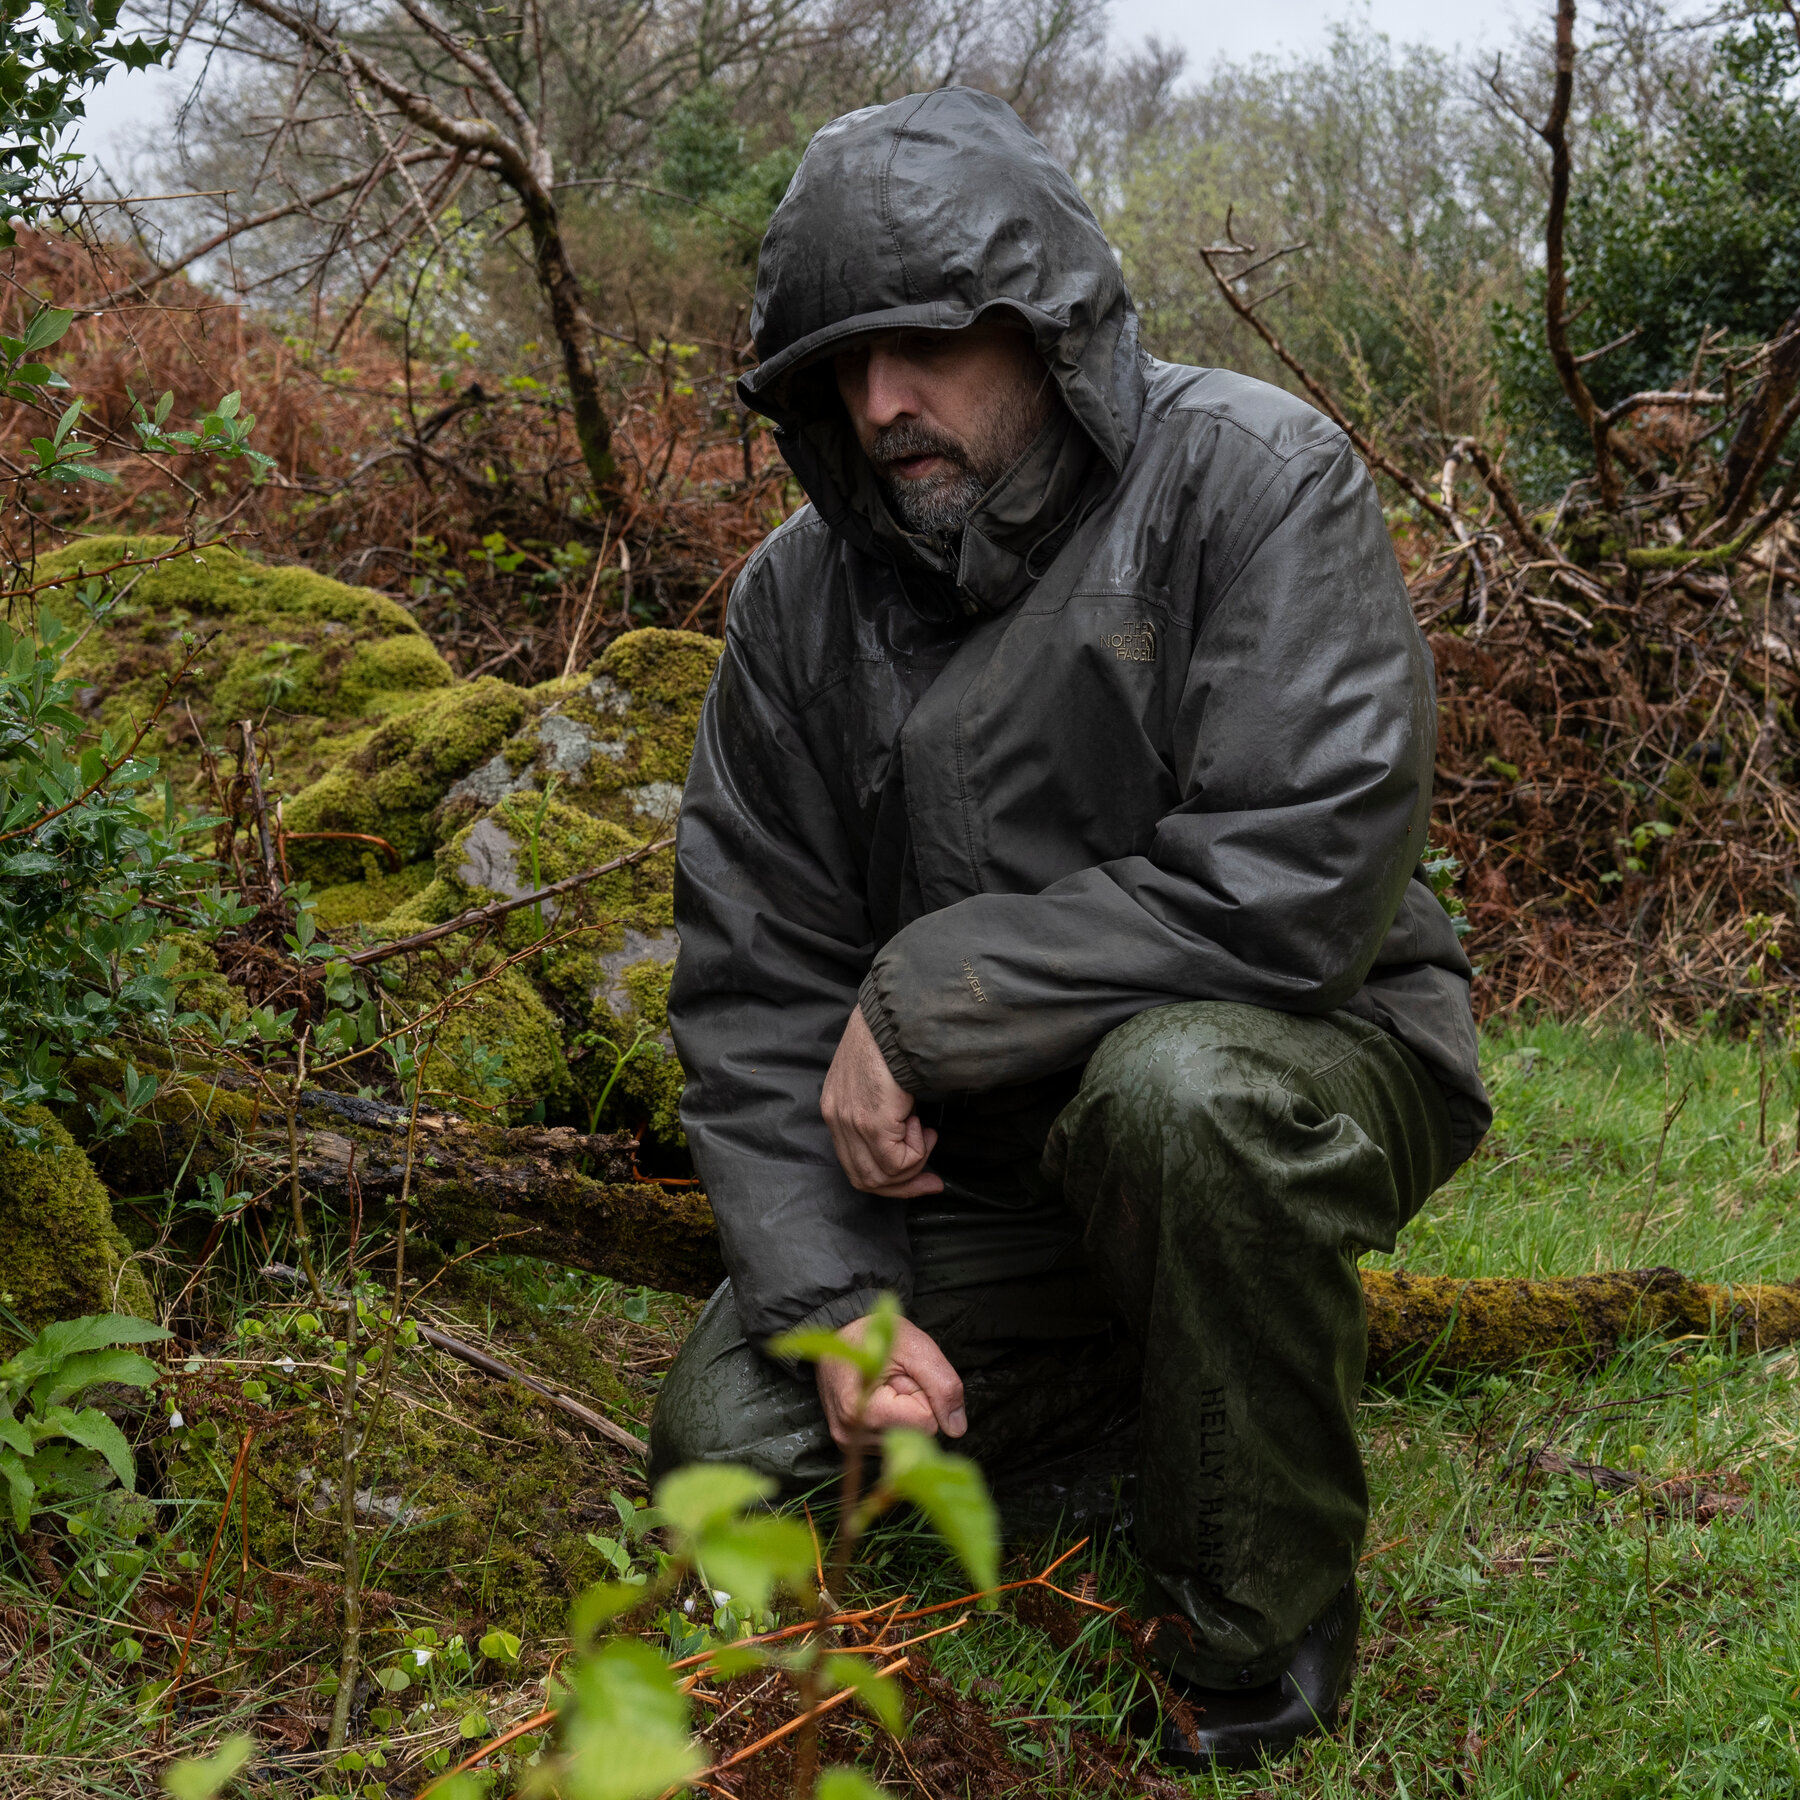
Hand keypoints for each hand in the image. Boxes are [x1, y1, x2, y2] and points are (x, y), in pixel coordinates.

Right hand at [818, 1314, 967, 1447]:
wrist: (841, 1333)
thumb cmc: (875, 1334)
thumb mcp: (917, 1348)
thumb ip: (943, 1385)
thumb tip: (957, 1428)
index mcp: (862, 1412)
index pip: (925, 1423)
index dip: (923, 1395)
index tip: (902, 1375)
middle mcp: (851, 1436)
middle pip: (915, 1435)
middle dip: (914, 1405)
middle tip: (893, 1379)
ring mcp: (848, 1443)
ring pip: (905, 1438)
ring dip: (903, 1412)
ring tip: (883, 1386)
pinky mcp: (852, 1444)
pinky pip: (891, 1439)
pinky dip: (893, 1419)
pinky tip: (879, 1399)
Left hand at [821, 1006, 943, 1198]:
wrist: (895, 1020)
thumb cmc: (891, 1039)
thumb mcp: (875, 1078)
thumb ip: (880, 1108)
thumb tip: (906, 1134)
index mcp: (834, 1108)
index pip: (853, 1164)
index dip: (887, 1180)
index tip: (918, 1178)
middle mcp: (836, 1119)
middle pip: (864, 1179)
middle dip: (903, 1186)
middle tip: (932, 1181)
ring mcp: (851, 1123)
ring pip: (883, 1175)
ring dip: (914, 1161)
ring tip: (925, 1132)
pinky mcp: (871, 1123)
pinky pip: (898, 1161)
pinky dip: (917, 1150)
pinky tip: (921, 1123)